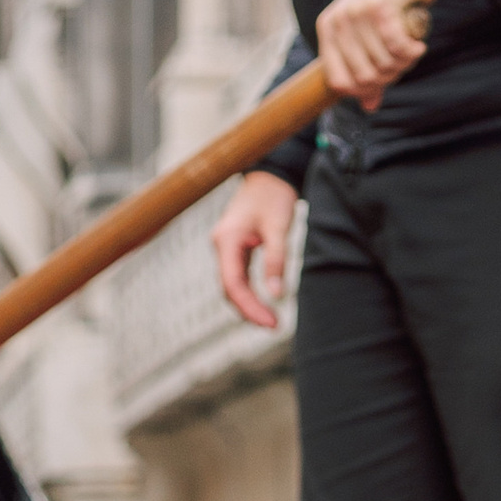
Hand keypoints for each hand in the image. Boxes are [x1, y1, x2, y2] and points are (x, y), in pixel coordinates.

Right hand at [211, 170, 300, 327]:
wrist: (269, 174)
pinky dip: (249, 294)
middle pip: (230, 290)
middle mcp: (221, 245)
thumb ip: (276, 261)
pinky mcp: (234, 249)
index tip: (270, 322)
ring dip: (248, 305)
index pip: (234, 285)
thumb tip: (278, 296)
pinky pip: (237, 278)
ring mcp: (225, 248)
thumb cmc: (274, 196)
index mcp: (227, 239)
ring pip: (232, 286)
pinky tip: (263, 304)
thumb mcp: (279, 227)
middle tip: (274, 326)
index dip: (250, 307)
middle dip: (250, 311)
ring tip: (271, 320)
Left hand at [315, 0, 436, 110]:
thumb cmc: (386, 5)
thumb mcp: (367, 36)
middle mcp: (339, 20)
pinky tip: (418, 47)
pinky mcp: (381, 5)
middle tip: (402, 64)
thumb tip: (369, 106)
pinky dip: (411, 53)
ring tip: (410, 52)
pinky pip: (396, 47)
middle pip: (365, 76)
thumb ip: (366, 68)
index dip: (361, 91)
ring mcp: (358, 11)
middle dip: (388, 77)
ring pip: (383, 63)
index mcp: (327, 29)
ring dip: (403, 64)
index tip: (381, 83)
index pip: (339, 82)